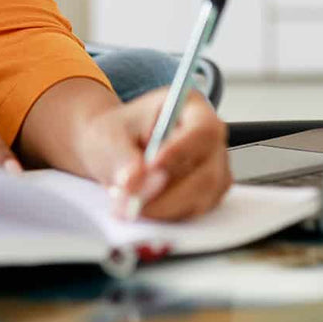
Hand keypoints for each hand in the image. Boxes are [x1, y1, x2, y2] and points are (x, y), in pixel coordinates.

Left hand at [76, 87, 229, 220]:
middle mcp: (209, 138)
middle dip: (167, 193)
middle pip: (207, 172)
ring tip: (128, 203)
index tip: (151, 167)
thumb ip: (123, 158)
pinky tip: (143, 206)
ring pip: (201, 197)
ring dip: (163, 207)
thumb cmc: (117, 134)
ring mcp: (213, 167)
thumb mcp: (109, 136)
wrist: (114, 150)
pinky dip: (166, 214)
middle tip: (132, 201)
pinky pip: (194, 211)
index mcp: (191, 107)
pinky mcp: (207, 194)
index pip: (202, 130)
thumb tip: (137, 182)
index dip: (180, 151)